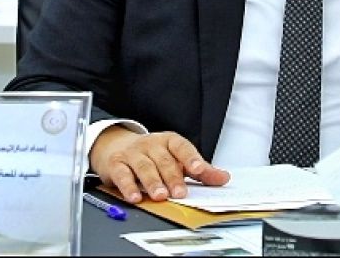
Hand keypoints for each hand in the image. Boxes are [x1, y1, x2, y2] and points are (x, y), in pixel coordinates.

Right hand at [90, 127, 229, 202]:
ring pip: (144, 167)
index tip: (199, 170)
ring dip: (153, 182)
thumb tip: (223, 178)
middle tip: (180, 193)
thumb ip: (200, 170)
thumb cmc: (153, 156)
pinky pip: (122, 175)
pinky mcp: (116, 164)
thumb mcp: (177, 159)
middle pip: (164, 160)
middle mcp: (151, 145)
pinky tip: (135, 197)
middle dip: (173, 177)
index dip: (191, 158)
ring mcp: (133, 153)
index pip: (182, 147)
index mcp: (169, 142)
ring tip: (160, 196)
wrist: (117, 146)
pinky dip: (128, 187)